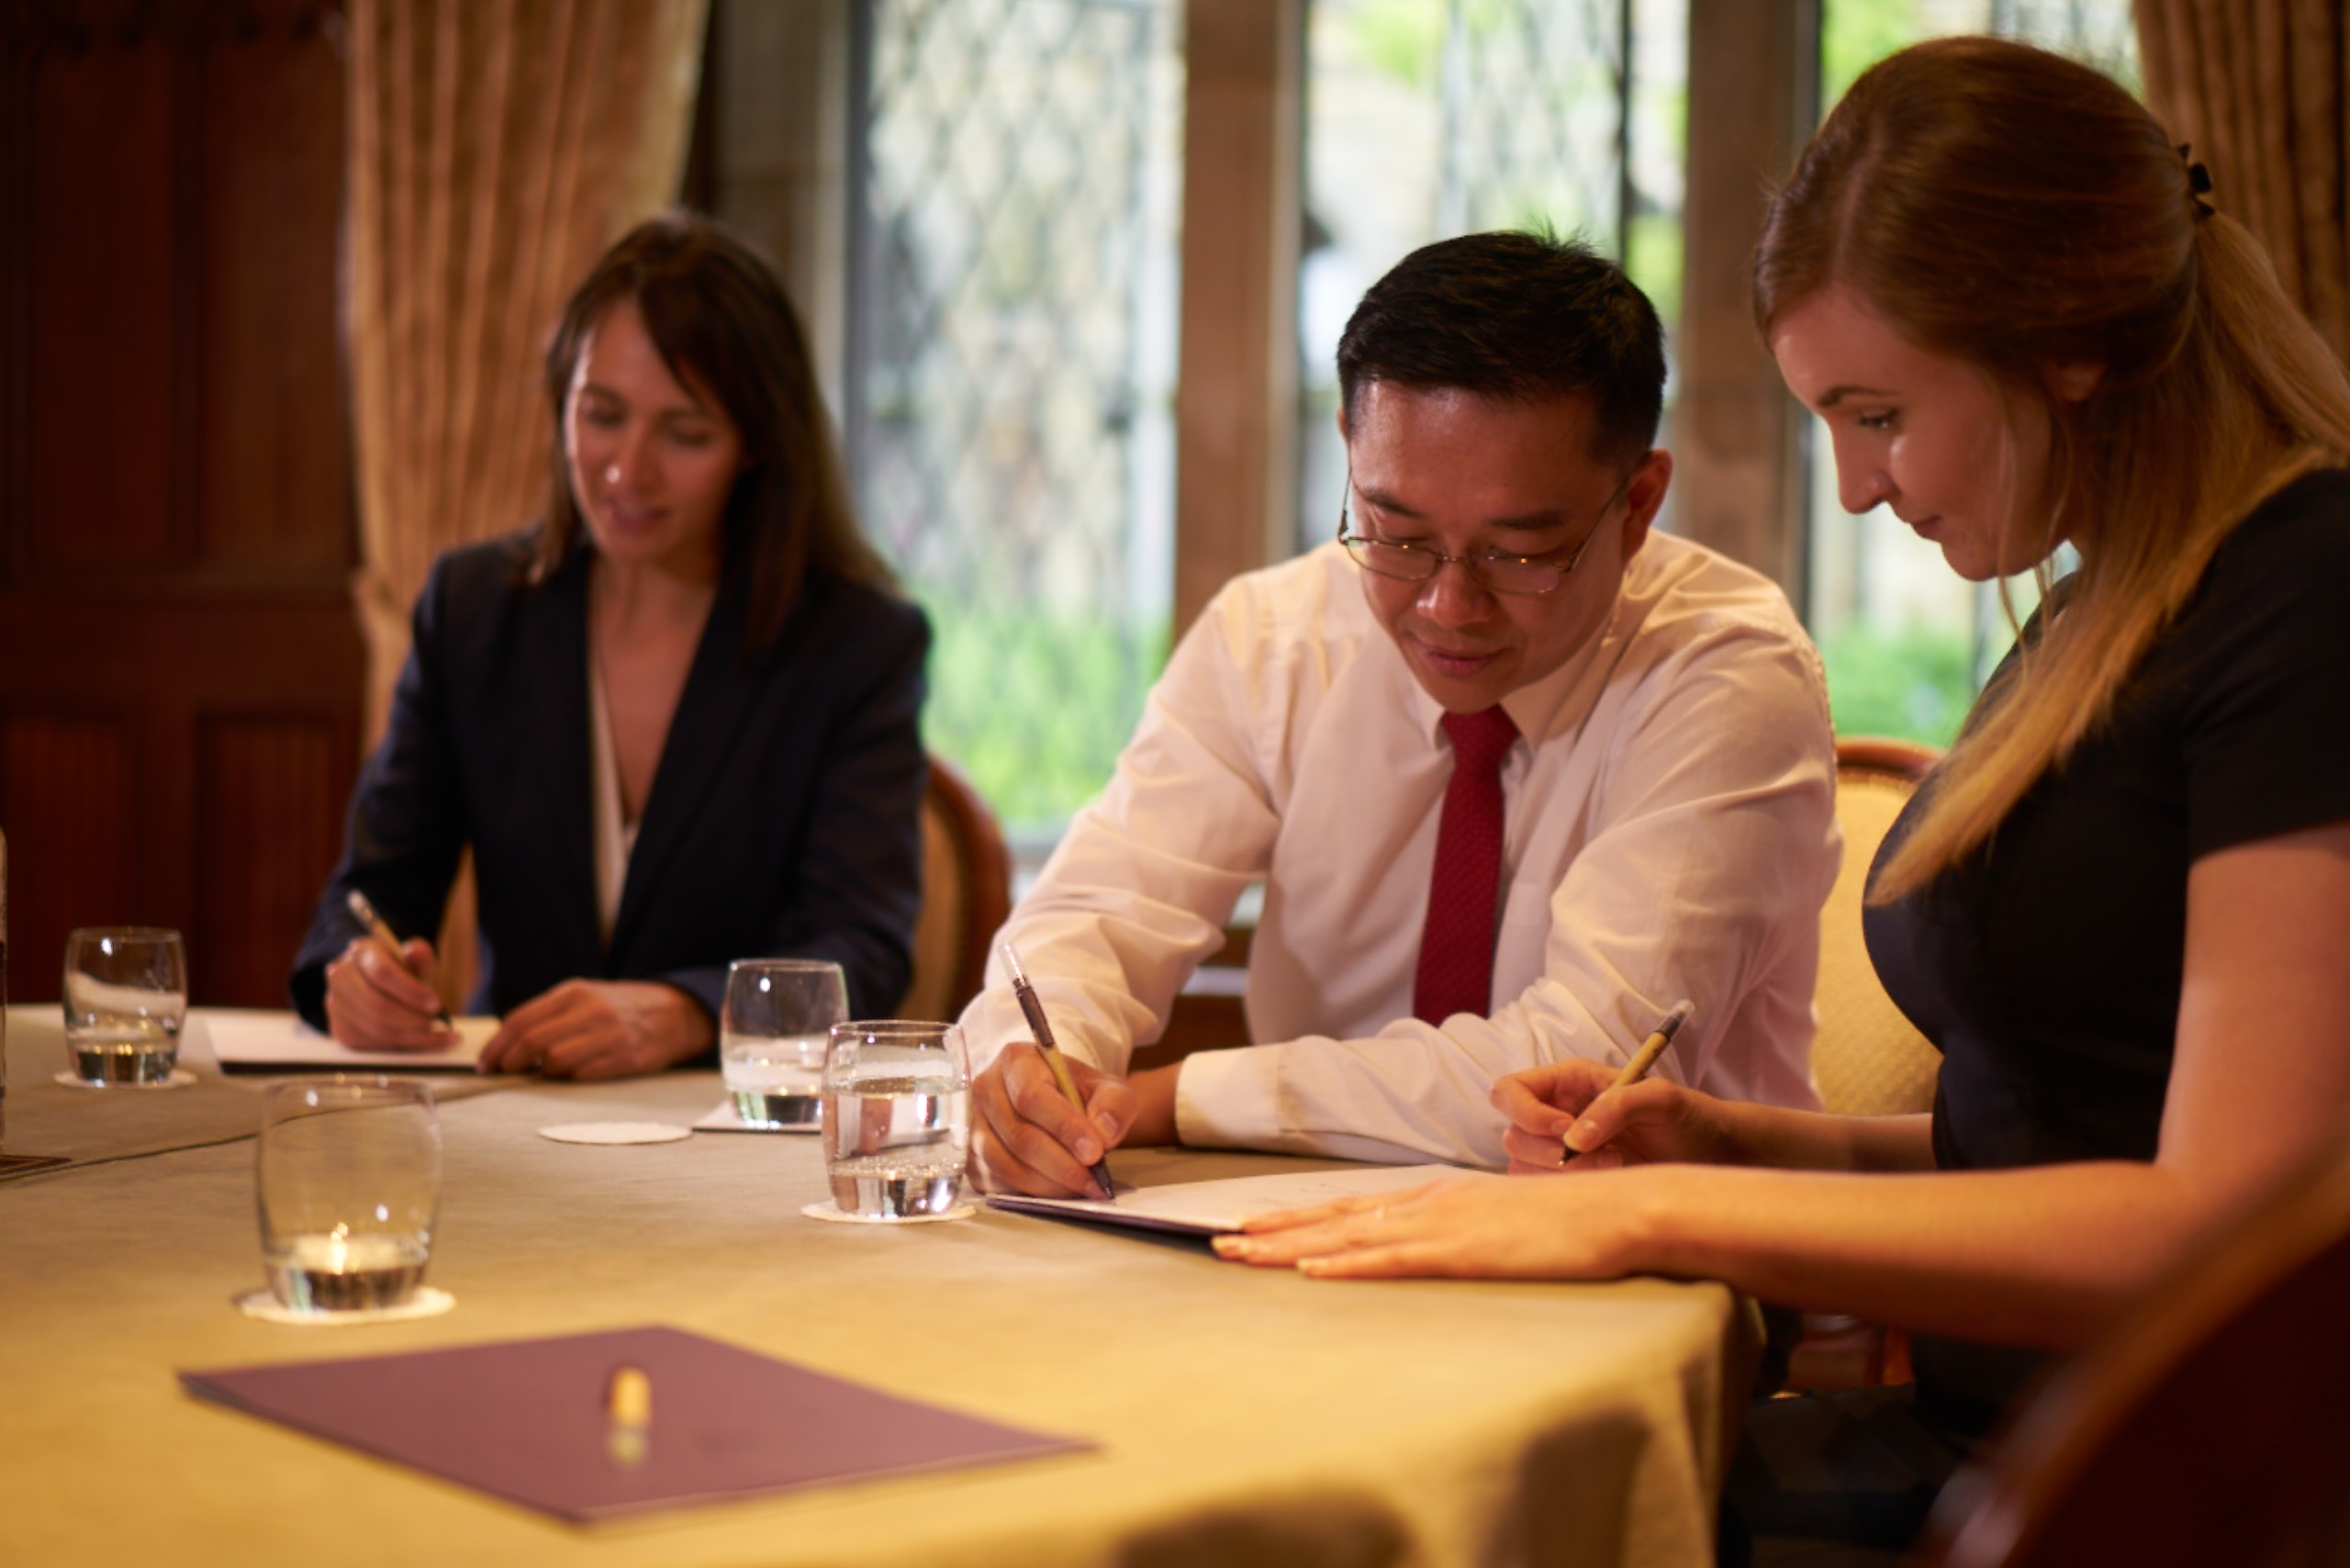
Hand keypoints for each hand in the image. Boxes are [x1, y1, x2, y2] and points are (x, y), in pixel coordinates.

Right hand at [323, 936, 453, 1052]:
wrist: (379, 988)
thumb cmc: (400, 973)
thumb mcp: (413, 961)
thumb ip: (419, 956)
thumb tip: (416, 951)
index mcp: (361, 952)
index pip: (383, 972)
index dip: (411, 991)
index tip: (436, 1004)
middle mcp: (341, 975)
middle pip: (377, 1005)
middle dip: (412, 1018)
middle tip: (436, 1023)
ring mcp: (336, 1003)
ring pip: (375, 1027)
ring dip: (410, 1036)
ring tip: (436, 1034)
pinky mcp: (339, 1028)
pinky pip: (371, 1044)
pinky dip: (400, 1046)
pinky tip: (422, 1041)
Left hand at [477, 980, 712, 1079]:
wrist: (675, 1013)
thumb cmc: (620, 1008)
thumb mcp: (584, 997)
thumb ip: (549, 1014)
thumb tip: (508, 1043)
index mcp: (574, 992)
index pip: (521, 1020)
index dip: (497, 1045)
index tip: (487, 1063)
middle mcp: (590, 1010)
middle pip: (532, 1041)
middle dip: (510, 1062)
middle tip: (504, 1073)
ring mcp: (609, 1034)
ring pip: (554, 1060)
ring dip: (541, 1073)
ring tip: (542, 1074)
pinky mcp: (624, 1058)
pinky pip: (581, 1075)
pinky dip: (568, 1078)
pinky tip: (569, 1076)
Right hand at [970, 1043, 1137, 1196]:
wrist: (1050, 1100)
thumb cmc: (1075, 1092)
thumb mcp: (1105, 1087)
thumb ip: (1114, 1103)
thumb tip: (1104, 1134)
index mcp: (1016, 1061)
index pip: (1032, 1097)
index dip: (1064, 1128)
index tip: (1095, 1152)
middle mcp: (985, 1091)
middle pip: (1019, 1137)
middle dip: (1062, 1166)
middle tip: (1094, 1180)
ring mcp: (973, 1127)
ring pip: (1006, 1165)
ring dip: (1049, 1185)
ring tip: (1082, 1187)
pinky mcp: (972, 1159)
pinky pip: (998, 1184)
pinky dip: (1031, 1194)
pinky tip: (1059, 1191)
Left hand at [1211, 1172, 1655, 1279]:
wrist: (1623, 1210)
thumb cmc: (1572, 1222)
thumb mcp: (1503, 1223)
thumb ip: (1464, 1233)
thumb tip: (1435, 1249)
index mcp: (1438, 1197)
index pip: (1352, 1208)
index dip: (1298, 1218)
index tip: (1253, 1224)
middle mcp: (1430, 1202)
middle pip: (1335, 1217)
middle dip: (1274, 1230)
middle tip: (1219, 1239)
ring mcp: (1445, 1224)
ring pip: (1349, 1235)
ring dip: (1290, 1246)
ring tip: (1241, 1253)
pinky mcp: (1466, 1250)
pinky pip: (1394, 1259)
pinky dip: (1348, 1264)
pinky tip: (1312, 1271)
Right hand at [1493, 1059, 1746, 1172]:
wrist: (1713, 1156)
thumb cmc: (1689, 1117)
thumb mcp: (1661, 1098)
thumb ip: (1616, 1106)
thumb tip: (1573, 1139)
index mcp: (1567, 1082)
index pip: (1510, 1091)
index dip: (1526, 1113)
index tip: (1565, 1130)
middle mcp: (1555, 1115)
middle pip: (1512, 1134)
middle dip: (1551, 1152)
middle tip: (1606, 1156)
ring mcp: (1560, 1152)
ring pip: (1523, 1168)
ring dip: (1564, 1175)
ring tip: (1615, 1167)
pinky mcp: (1571, 1183)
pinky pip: (1543, 1194)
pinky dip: (1568, 1194)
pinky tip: (1608, 1184)